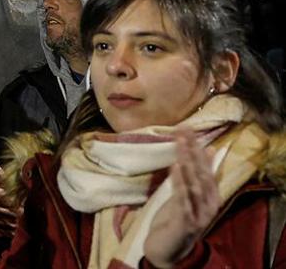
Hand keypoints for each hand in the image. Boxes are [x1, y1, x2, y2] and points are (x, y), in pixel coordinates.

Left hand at [143, 129, 221, 266]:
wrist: (167, 249)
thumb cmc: (176, 219)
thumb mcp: (186, 195)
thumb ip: (196, 176)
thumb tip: (207, 150)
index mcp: (211, 197)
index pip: (206, 168)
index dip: (199, 149)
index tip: (189, 129)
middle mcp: (209, 205)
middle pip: (202, 173)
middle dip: (193, 151)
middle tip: (185, 130)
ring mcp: (199, 214)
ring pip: (194, 184)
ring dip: (187, 162)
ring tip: (181, 143)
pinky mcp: (185, 222)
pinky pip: (183, 199)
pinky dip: (180, 182)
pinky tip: (175, 167)